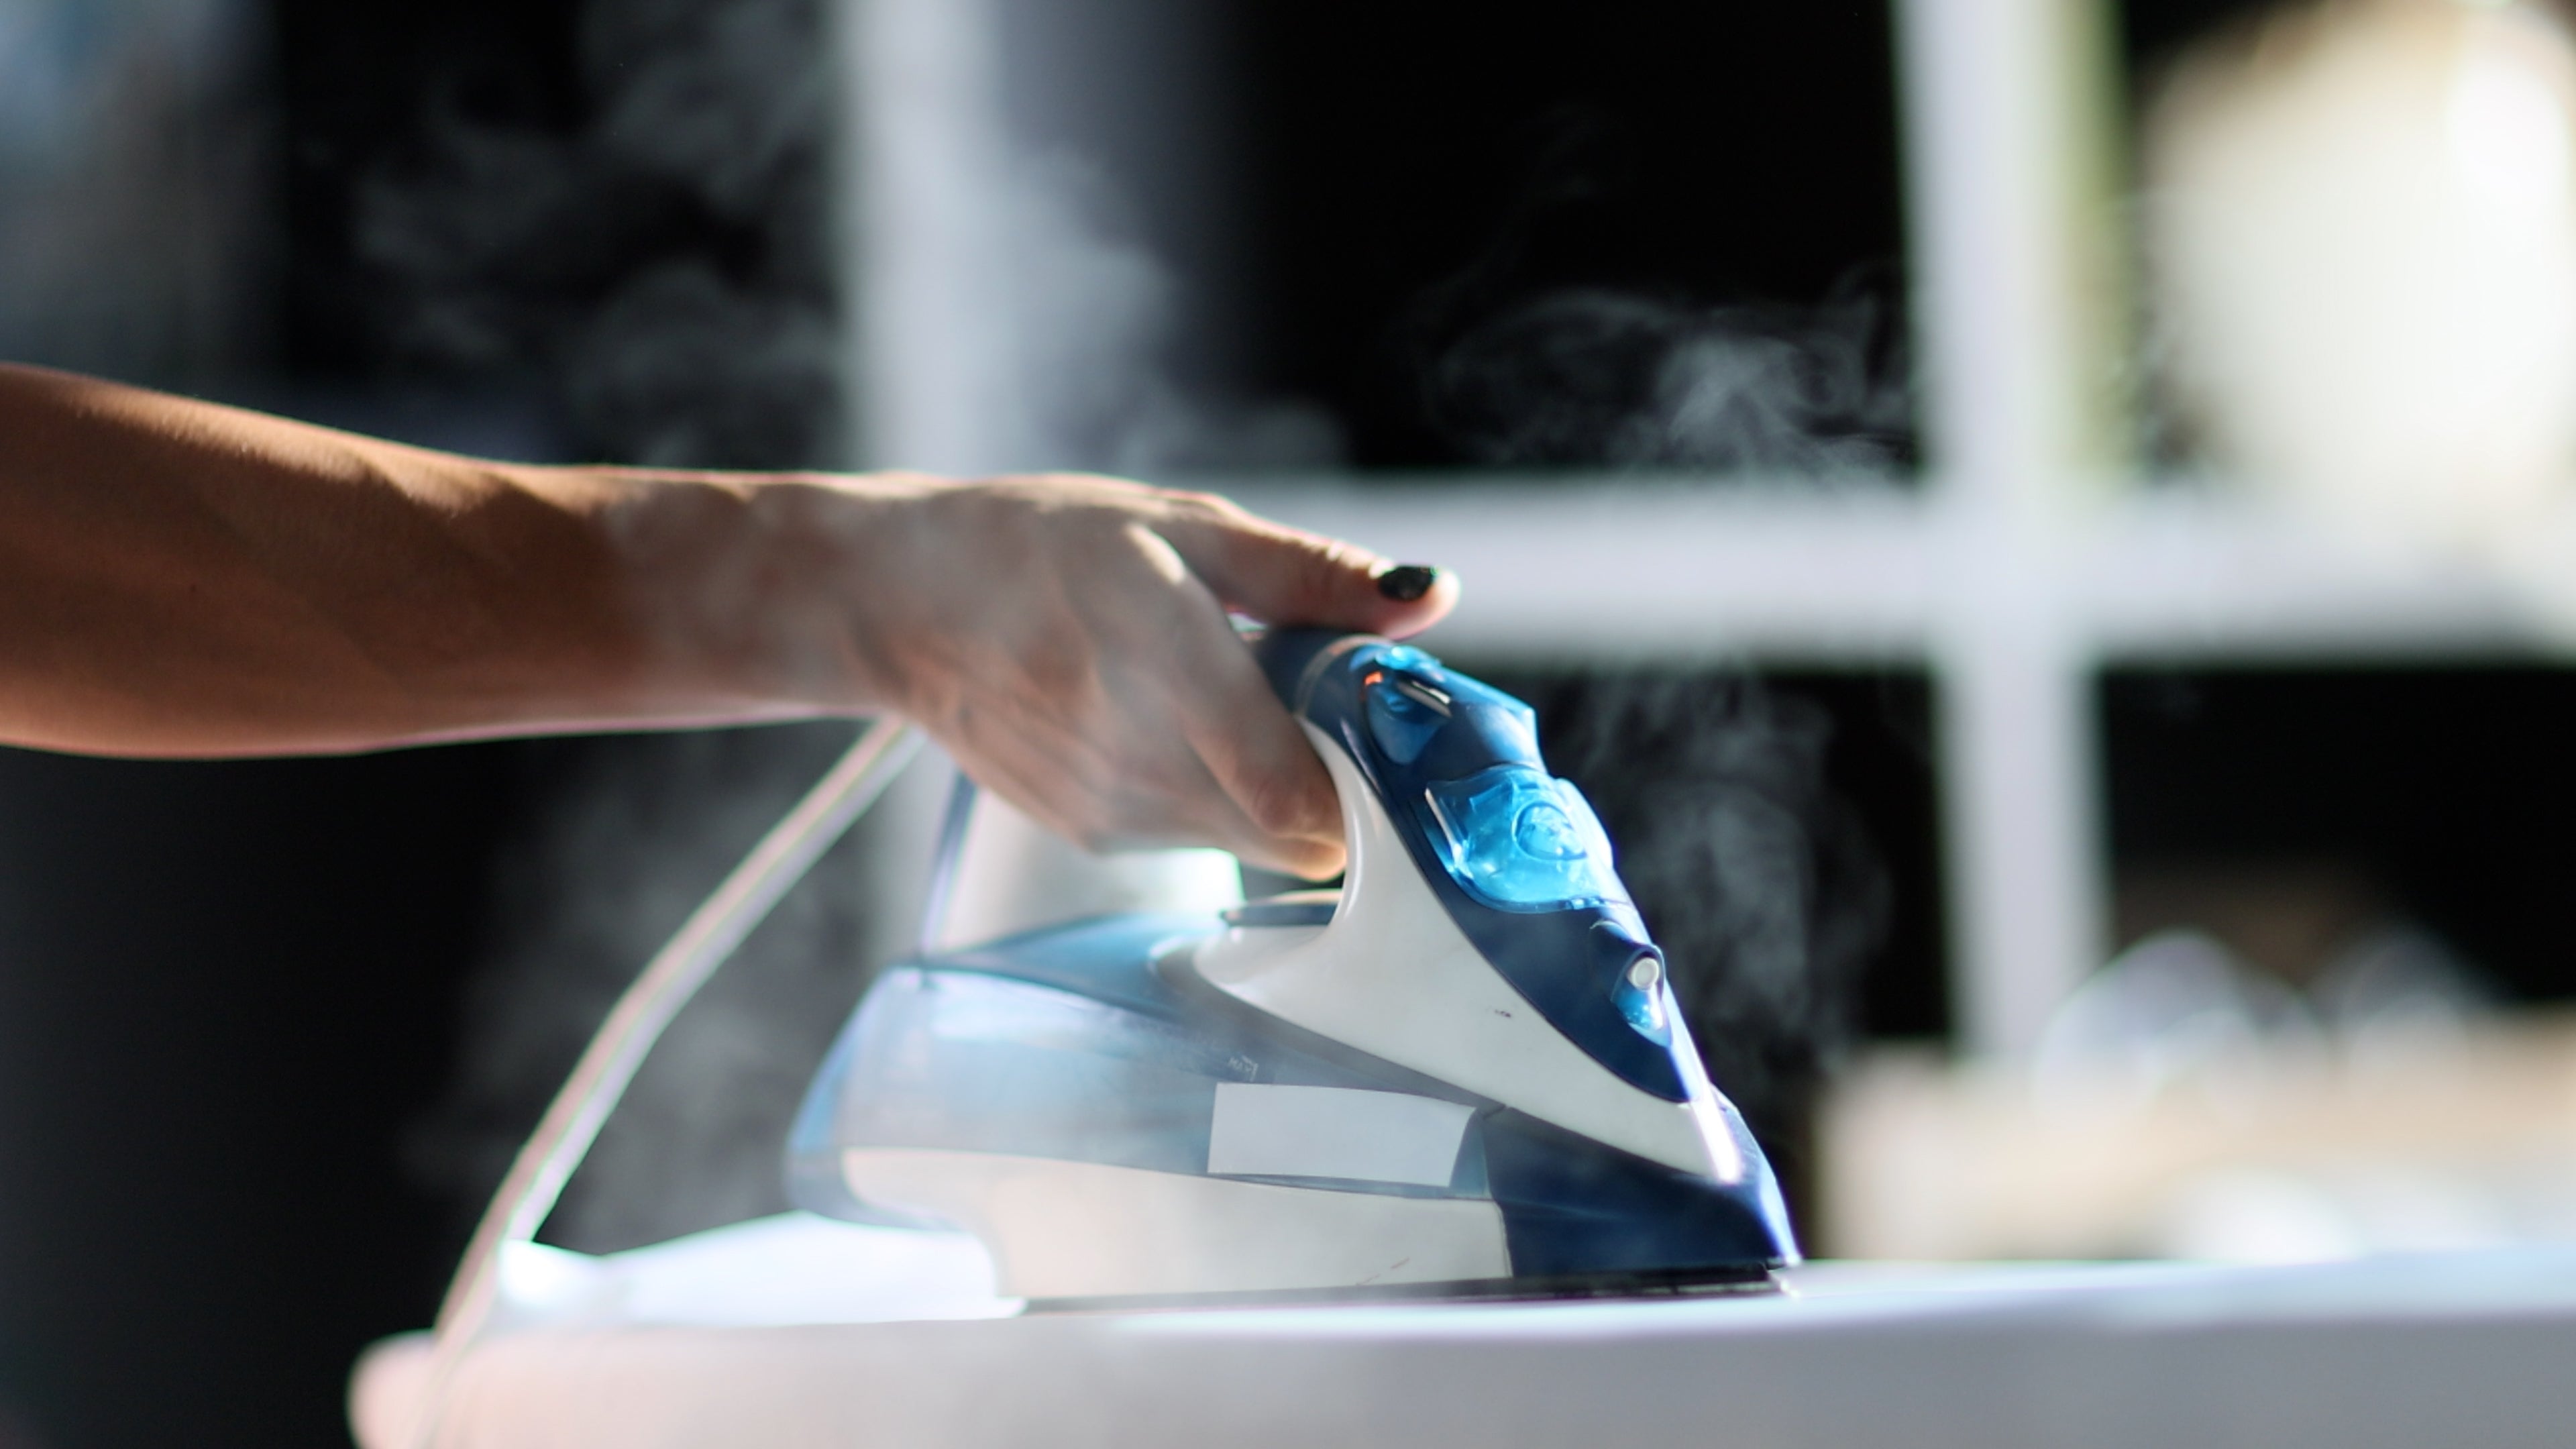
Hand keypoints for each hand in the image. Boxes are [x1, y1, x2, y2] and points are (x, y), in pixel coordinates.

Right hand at [832, 473, 1455, 877]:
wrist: (900, 603)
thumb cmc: (1043, 547)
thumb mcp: (1184, 524)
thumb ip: (1311, 575)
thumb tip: (1430, 599)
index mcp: (1167, 662)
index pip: (1301, 797)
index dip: (1380, 791)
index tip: (1414, 750)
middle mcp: (1137, 759)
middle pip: (1300, 830)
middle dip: (1349, 781)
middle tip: (1348, 708)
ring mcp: (1111, 812)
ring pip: (1256, 841)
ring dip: (1285, 788)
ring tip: (1252, 700)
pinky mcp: (1094, 837)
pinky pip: (1201, 836)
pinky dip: (1224, 794)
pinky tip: (1187, 727)